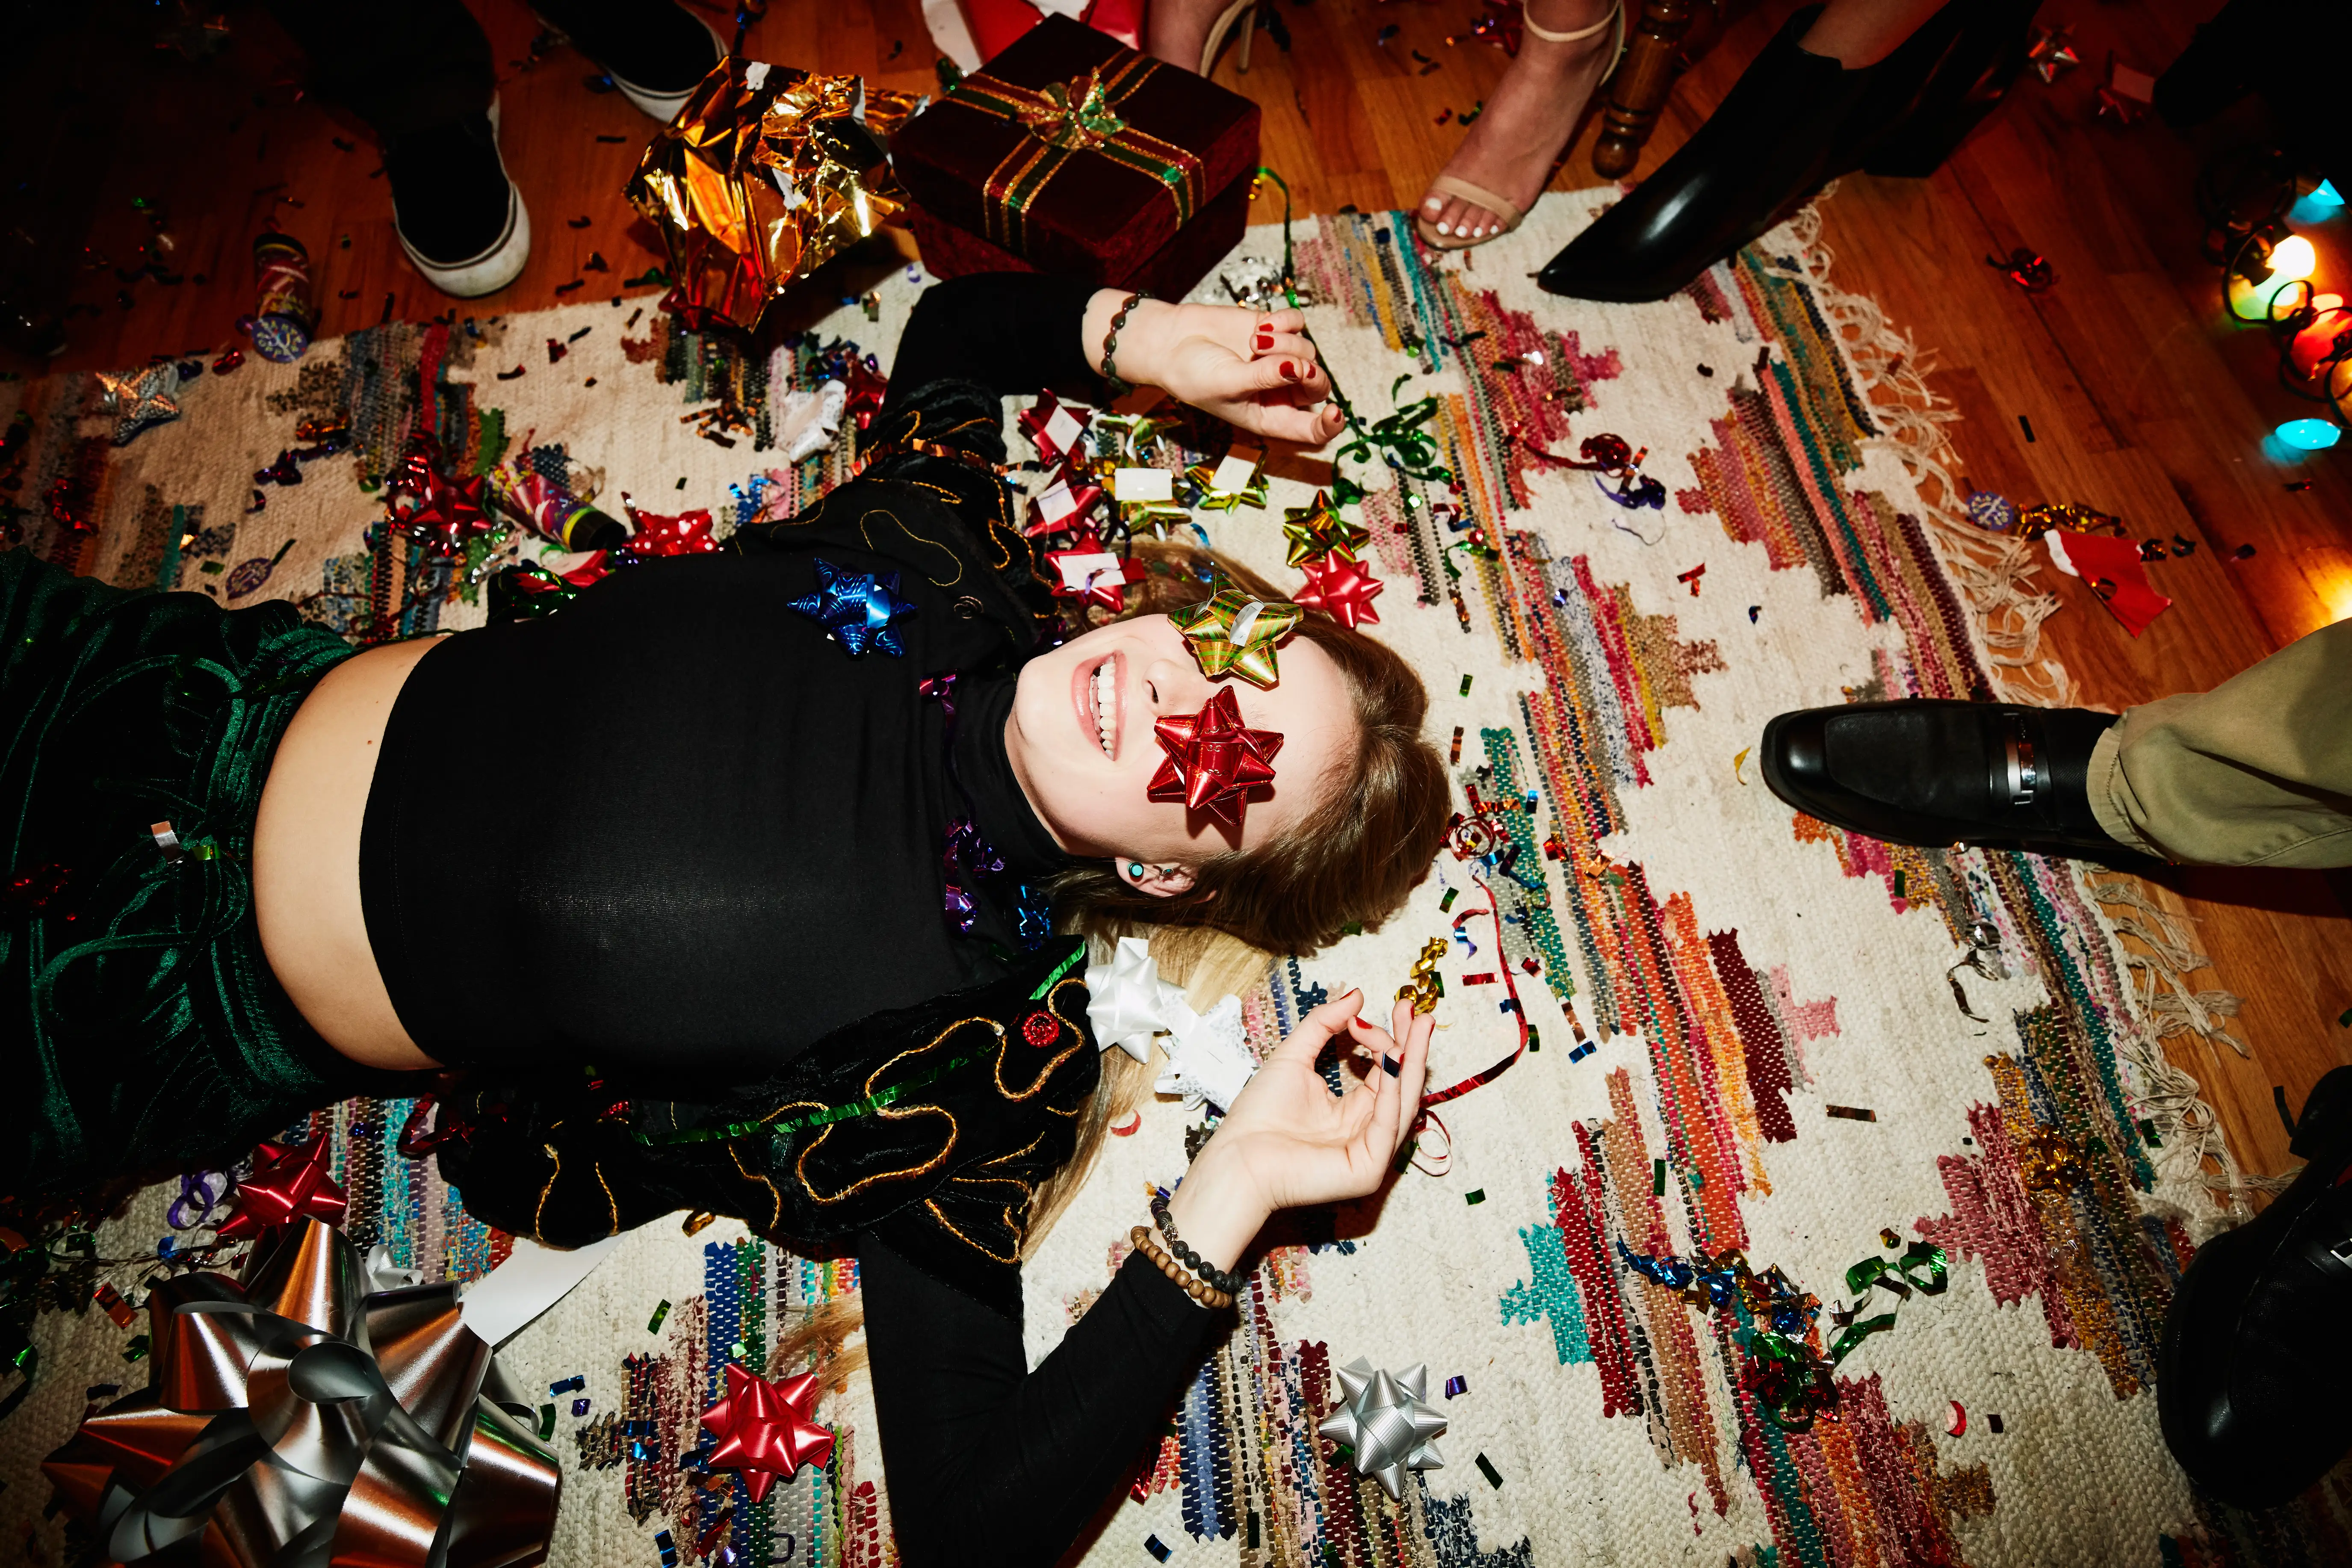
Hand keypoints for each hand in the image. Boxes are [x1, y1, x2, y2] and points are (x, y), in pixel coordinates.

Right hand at [1084, 292, 1346, 446]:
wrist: (1172, 342)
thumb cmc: (1193, 375)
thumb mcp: (1228, 385)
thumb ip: (1264, 378)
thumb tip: (1299, 367)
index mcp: (1272, 417)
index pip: (1312, 430)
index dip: (1330, 425)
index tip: (1335, 412)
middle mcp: (1281, 391)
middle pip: (1318, 384)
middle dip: (1308, 373)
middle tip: (1286, 364)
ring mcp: (1280, 360)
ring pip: (1308, 350)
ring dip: (1284, 344)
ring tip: (1252, 343)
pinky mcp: (1276, 330)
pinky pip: (1298, 324)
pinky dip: (1283, 323)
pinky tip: (1260, 327)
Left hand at [1204, 989, 1433, 1215]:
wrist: (1237, 1158)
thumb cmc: (1259, 1116)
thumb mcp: (1294, 1057)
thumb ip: (1323, 1024)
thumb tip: (1356, 994)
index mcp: (1351, 1111)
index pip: (1384, 1071)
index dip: (1389, 1039)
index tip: (1391, 1007)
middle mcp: (1365, 1131)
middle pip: (1400, 1085)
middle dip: (1411, 1047)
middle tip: (1420, 1013)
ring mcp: (1370, 1152)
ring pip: (1403, 1103)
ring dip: (1411, 1063)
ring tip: (1419, 1027)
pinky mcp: (1367, 1169)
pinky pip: (1388, 1126)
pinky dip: (1392, 1092)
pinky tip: (1391, 1062)